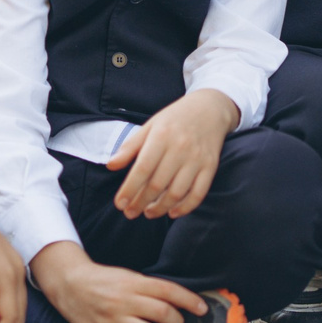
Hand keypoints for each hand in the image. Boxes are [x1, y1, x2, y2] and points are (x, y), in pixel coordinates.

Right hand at [31, 240, 209, 322]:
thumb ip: (149, 288)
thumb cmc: (104, 281)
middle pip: (163, 314)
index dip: (190, 301)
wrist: (69, 285)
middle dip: (177, 321)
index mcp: (133, 283)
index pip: (169, 291)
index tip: (202, 308)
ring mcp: (113, 321)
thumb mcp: (127, 276)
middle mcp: (124, 301)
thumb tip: (178, 302)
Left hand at [107, 89, 236, 219]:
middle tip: (130, 213)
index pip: (142, 169)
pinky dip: (185, 207)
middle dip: (141, 202)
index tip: (119, 203)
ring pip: (177, 192)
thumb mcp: (150, 126)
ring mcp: (197, 159)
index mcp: (162, 136)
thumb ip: (130, 147)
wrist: (210, 108)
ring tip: (148, 213)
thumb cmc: (175, 118)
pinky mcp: (210, 167)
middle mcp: (180, 148)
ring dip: (160, 208)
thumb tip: (111, 165)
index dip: (129, 189)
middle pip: (158, 184)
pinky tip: (172, 212)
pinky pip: (198, 193)